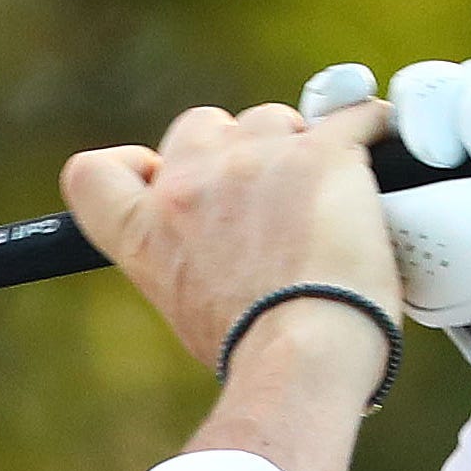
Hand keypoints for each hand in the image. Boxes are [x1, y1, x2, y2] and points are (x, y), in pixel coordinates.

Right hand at [62, 97, 401, 382]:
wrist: (300, 354)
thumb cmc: (251, 349)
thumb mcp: (184, 305)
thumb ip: (187, 253)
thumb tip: (223, 249)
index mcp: (144, 231)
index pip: (93, 173)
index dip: (130, 165)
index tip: (161, 175)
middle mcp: (188, 186)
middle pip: (198, 126)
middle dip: (231, 148)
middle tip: (264, 197)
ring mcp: (254, 161)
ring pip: (273, 118)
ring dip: (296, 146)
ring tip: (323, 201)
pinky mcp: (321, 152)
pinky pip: (355, 115)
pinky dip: (369, 130)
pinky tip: (377, 152)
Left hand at [300, 58, 470, 402]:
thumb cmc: (462, 273)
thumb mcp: (383, 228)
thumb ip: (337, 180)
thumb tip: (308, 132)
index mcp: (388, 180)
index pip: (360, 110)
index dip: (351, 93)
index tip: (351, 88)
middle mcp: (441, 155)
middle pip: (425, 87)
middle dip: (433, 112)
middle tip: (439, 159)